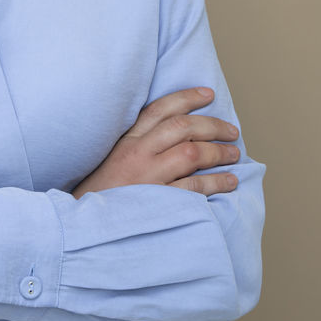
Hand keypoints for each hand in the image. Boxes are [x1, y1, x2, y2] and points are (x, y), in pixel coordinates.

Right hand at [72, 87, 240, 198]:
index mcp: (127, 140)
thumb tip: (176, 133)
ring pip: (192, 154)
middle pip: (182, 127)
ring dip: (219, 152)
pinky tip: (229, 181)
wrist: (86, 225)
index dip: (187, 97)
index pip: (160, 109)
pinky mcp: (159, 201)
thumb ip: (138, 142)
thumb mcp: (113, 157)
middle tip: (231, 131)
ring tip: (234, 154)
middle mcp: (138, 153)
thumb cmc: (103, 192)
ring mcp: (149, 177)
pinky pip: (194, 187)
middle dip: (213, 126)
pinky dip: (216, 182)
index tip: (208, 94)